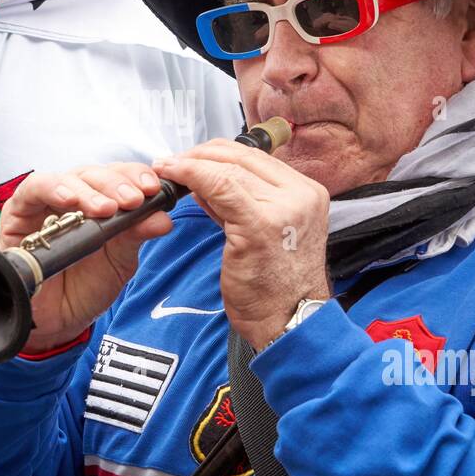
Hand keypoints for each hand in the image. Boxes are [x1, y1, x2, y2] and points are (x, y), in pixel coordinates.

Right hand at [0, 162, 173, 353]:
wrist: (58, 321)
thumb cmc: (88, 287)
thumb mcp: (119, 261)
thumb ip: (136, 235)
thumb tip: (163, 218)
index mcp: (102, 201)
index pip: (119, 176)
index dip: (136, 176)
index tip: (153, 189)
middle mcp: (75, 196)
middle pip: (96, 173)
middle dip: (117, 184)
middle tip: (134, 200)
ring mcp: (46, 201)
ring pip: (69, 178)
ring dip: (90, 191)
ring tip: (107, 209)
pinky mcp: (19, 210)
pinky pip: (34, 188)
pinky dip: (53, 188)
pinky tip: (70, 200)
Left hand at [151, 138, 330, 350]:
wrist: (289, 322)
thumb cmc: (275, 287)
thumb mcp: (264, 234)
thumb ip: (239, 204)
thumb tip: (204, 181)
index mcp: (308, 193)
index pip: (257, 157)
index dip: (218, 152)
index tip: (191, 157)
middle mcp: (301, 195)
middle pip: (242, 157)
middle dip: (201, 154)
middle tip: (172, 161)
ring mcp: (284, 208)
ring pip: (228, 169)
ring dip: (191, 164)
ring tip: (167, 168)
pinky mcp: (260, 224)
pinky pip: (219, 186)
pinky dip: (191, 176)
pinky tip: (173, 178)